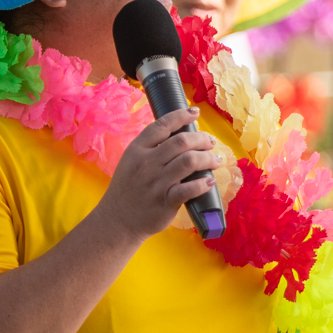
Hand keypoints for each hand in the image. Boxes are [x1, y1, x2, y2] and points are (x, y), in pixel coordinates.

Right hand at [95, 107, 223, 240]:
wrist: (117, 220)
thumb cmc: (128, 189)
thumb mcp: (131, 162)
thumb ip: (150, 148)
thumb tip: (178, 134)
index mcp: (137, 150)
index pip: (162, 125)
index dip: (181, 115)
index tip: (195, 112)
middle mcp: (147, 163)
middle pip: (181, 141)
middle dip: (201, 138)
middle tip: (210, 142)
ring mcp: (156, 182)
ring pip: (189, 161)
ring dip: (208, 158)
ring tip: (215, 160)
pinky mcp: (166, 201)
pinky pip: (190, 189)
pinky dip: (203, 183)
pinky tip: (210, 181)